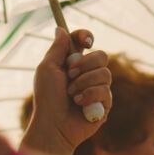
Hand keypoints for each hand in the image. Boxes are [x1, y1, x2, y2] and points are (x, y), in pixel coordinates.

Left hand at [20, 27, 111, 154]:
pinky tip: (79, 105)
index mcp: (72, 63)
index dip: (87, 36)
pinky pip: (106, 91)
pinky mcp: (104, 104)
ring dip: (85, 83)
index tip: (86, 41)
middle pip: (101, 55)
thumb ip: (56, 49)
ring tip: (72, 95)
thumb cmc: (46, 99)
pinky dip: (90, 96)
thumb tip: (60, 28)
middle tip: (70, 75)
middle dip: (86, 64)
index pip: (85, 42)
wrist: (53, 125)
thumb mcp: (47, 69)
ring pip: (105, 73)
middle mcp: (87, 74)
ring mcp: (97, 89)